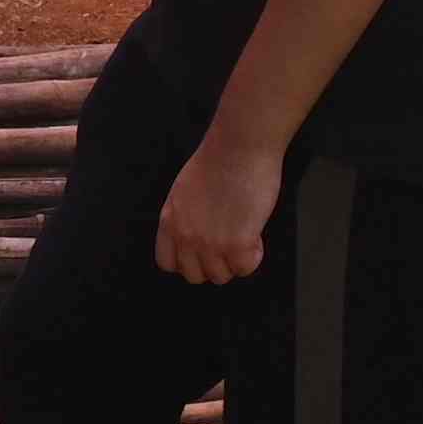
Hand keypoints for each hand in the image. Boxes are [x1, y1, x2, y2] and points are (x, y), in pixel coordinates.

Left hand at [153, 130, 279, 284]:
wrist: (239, 147)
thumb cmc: (218, 159)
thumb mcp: (185, 191)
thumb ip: (186, 217)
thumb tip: (197, 233)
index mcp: (170, 221)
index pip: (167, 262)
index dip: (187, 261)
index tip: (201, 254)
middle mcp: (186, 236)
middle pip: (195, 275)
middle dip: (213, 264)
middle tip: (228, 246)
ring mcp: (210, 243)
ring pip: (221, 276)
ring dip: (235, 260)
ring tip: (244, 235)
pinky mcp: (236, 244)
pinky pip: (245, 268)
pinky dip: (253, 256)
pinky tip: (255, 236)